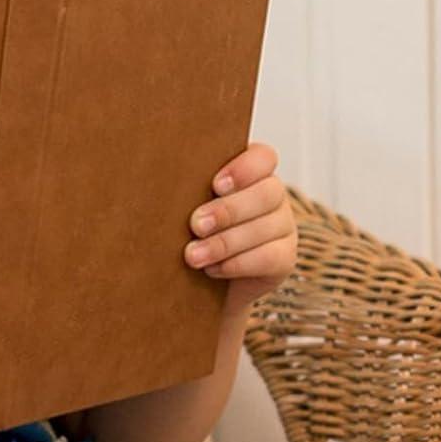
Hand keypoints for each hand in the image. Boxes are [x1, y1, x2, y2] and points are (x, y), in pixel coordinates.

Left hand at [183, 141, 295, 312]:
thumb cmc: (186, 233)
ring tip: (193, 255)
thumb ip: (184, 188)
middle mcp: (273, 195)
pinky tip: (212, 269)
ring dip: (225, 242)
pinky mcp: (284, 258)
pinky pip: (270, 257)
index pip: (263, 157)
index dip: (244, 169)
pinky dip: (238, 264)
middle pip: (267, 192)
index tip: (215, 185)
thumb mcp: (184, 205)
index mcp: (250, 172)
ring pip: (266, 227)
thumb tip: (155, 177)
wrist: (198, 284)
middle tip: (196, 225)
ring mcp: (283, 226)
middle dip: (229, 210)